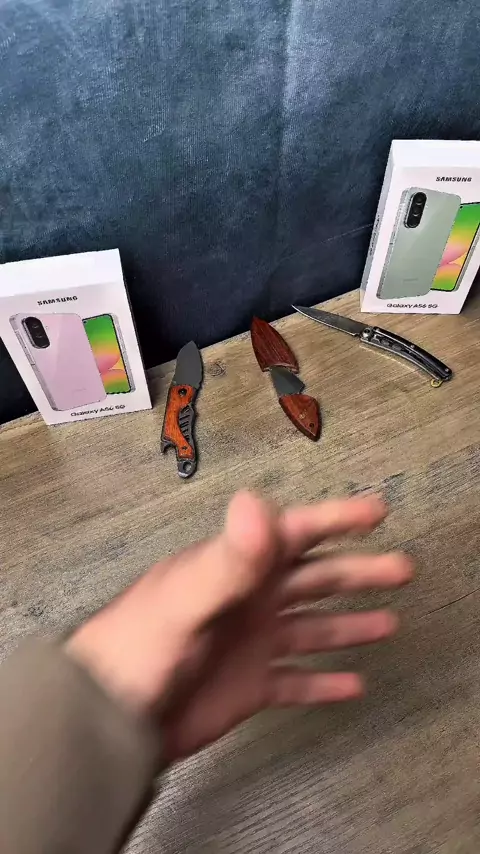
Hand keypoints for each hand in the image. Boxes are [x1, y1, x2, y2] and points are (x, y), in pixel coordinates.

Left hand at [67, 492, 412, 763]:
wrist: (107, 717)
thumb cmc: (137, 647)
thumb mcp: (184, 600)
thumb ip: (227, 558)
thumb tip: (256, 502)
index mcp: (235, 569)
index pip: (294, 534)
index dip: (336, 520)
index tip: (376, 511)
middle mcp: (248, 599)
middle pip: (314, 579)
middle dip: (358, 572)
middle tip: (402, 569)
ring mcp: (250, 643)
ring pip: (312, 628)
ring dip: (350, 624)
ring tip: (389, 623)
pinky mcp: (248, 686)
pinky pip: (296, 681)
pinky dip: (324, 682)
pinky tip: (353, 684)